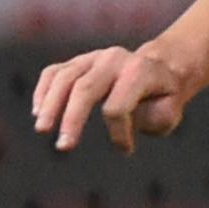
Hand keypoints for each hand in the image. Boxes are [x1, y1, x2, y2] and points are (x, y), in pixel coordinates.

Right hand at [32, 45, 188, 154]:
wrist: (161, 70)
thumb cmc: (163, 97)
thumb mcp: (170, 110)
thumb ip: (153, 118)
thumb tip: (127, 125)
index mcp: (140, 71)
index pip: (118, 106)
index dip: (119, 133)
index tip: (127, 150)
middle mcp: (115, 59)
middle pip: (85, 88)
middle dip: (72, 119)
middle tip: (64, 147)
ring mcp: (94, 57)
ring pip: (64, 77)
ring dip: (50, 105)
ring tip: (43, 129)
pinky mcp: (79, 62)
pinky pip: (54, 72)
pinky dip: (43, 90)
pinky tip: (37, 112)